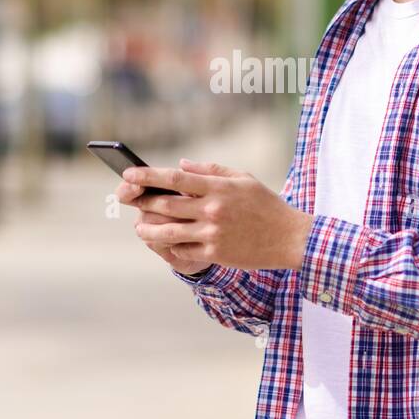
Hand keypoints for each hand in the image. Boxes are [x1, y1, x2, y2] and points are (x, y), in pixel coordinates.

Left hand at [122, 159, 314, 271]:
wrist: (289, 238)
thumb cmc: (266, 205)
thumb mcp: (244, 178)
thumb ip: (211, 170)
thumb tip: (181, 165)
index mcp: (218, 188)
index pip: (175, 178)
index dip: (148, 175)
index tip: (128, 173)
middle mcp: (213, 209)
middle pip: (166, 204)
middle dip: (143, 201)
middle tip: (128, 199)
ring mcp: (213, 233)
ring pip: (168, 231)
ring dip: (148, 229)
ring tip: (140, 227)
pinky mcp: (216, 253)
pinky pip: (184, 250)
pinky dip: (171, 245)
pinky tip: (167, 241)